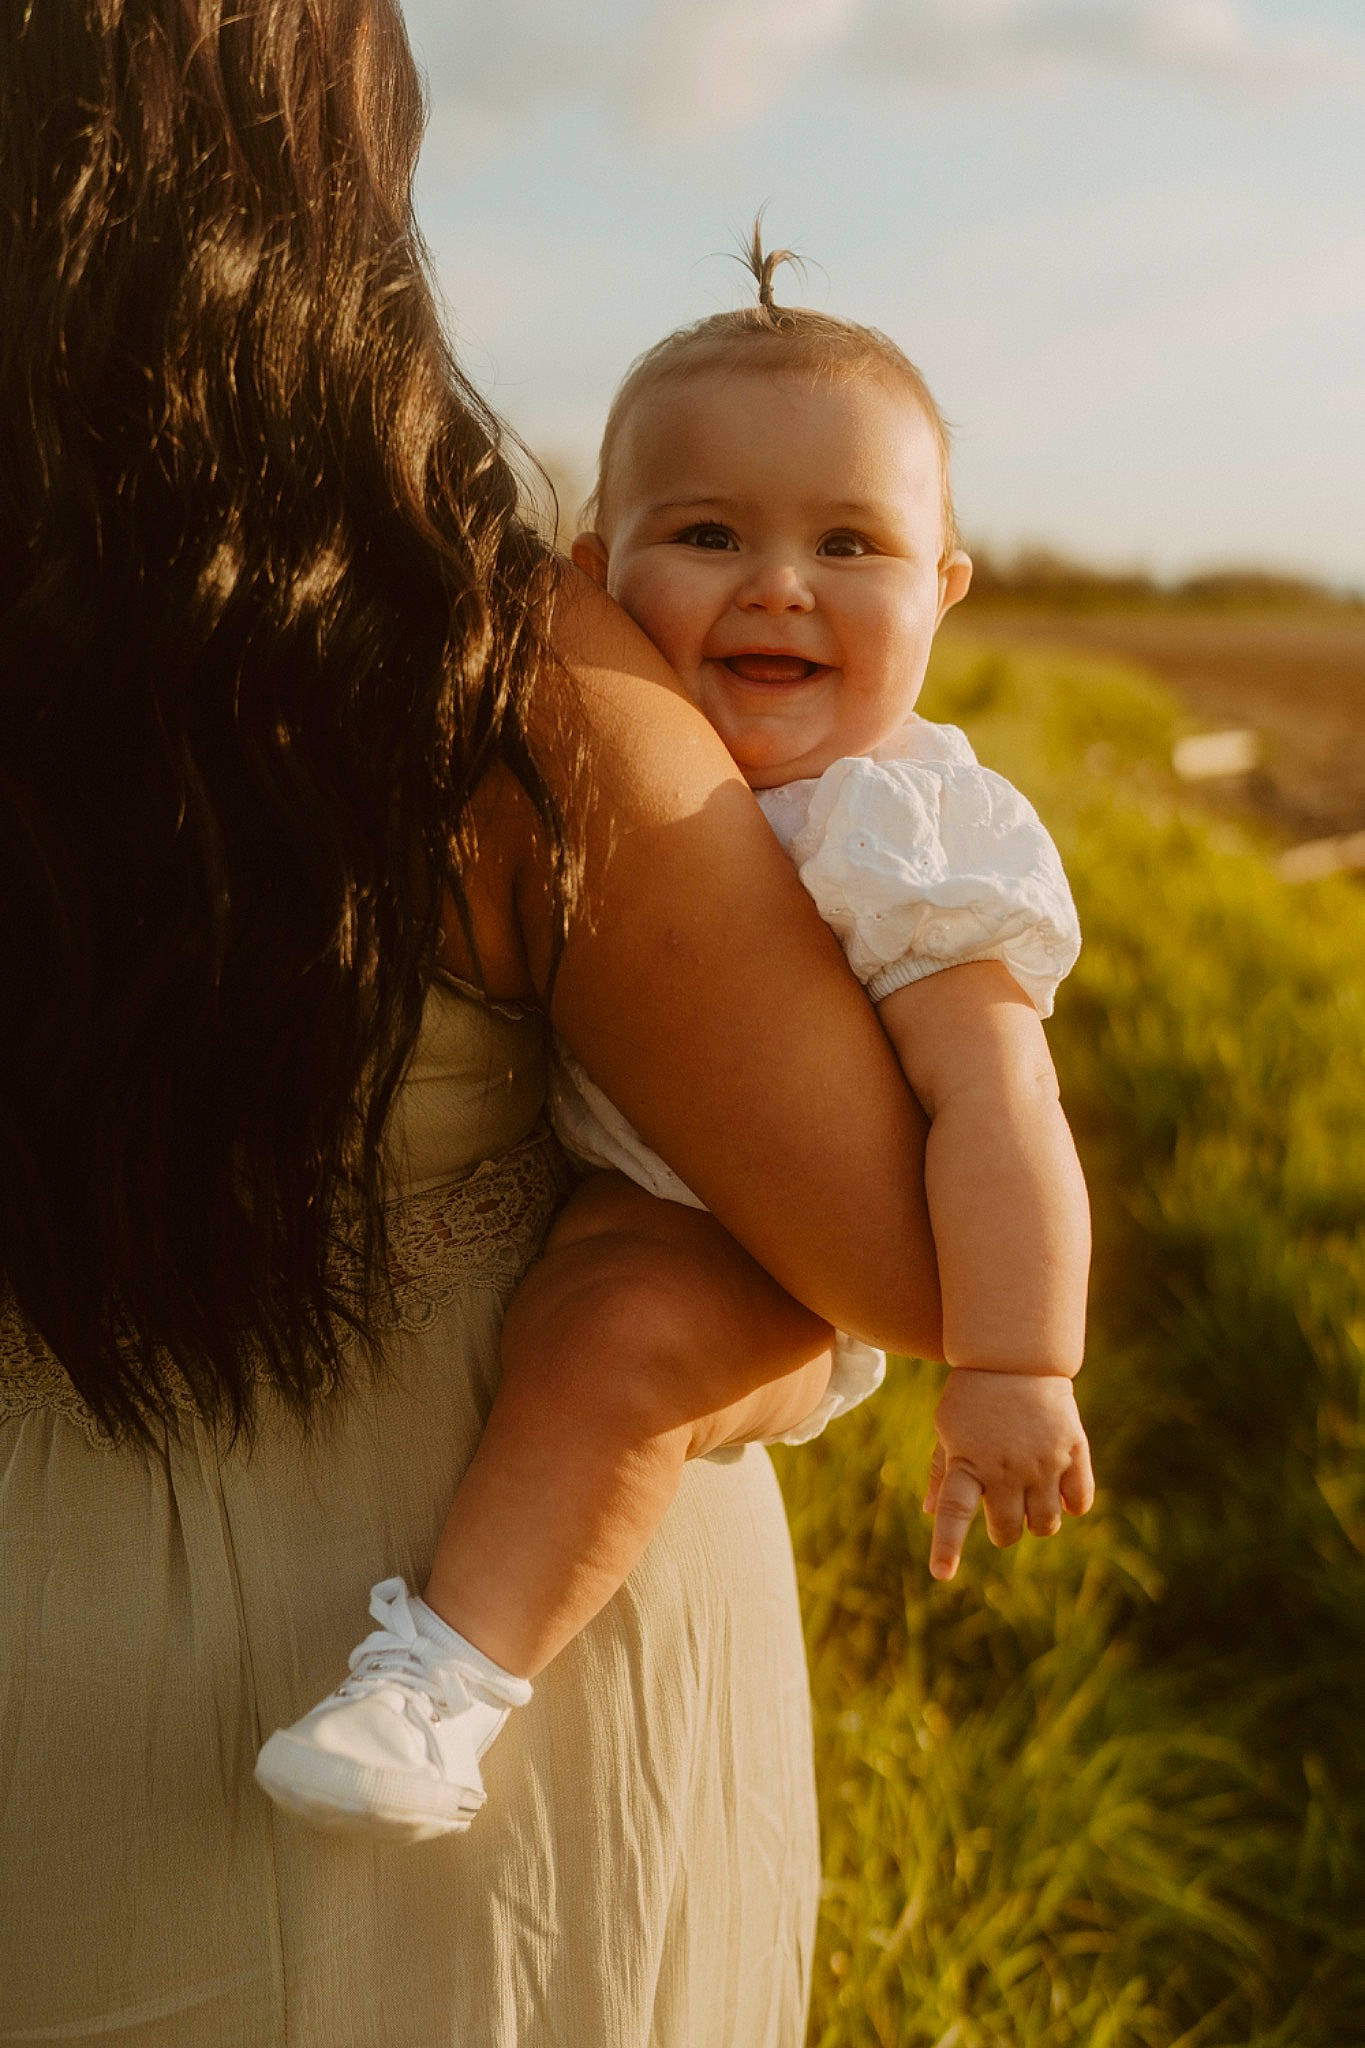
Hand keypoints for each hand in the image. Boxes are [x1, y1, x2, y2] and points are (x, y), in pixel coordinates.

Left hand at [923, 1368, 1093, 1581]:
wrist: (1015, 1356)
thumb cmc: (973, 1394)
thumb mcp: (947, 1427)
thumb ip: (942, 1469)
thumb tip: (929, 1510)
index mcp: (968, 1462)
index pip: (954, 1512)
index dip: (947, 1545)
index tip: (942, 1574)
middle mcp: (1005, 1468)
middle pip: (1008, 1530)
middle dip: (1005, 1532)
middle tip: (1003, 1517)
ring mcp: (1042, 1462)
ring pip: (1046, 1525)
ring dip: (1038, 1523)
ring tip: (1031, 1501)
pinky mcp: (1073, 1452)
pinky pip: (1079, 1501)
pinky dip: (1071, 1505)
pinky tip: (1060, 1492)